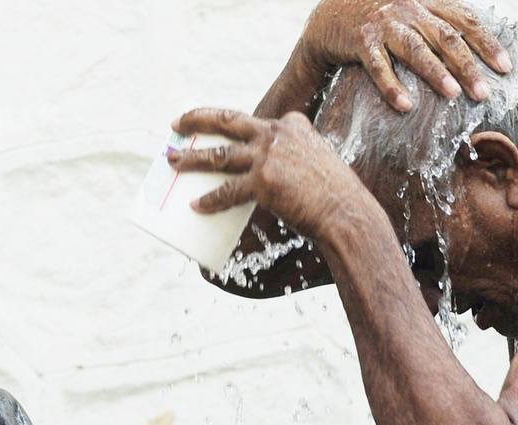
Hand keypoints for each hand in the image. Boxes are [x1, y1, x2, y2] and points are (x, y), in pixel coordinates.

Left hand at [169, 109, 366, 240]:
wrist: (346, 212)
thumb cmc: (333, 195)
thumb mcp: (315, 162)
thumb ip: (292, 158)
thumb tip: (270, 176)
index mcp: (292, 124)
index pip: (254, 121)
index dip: (230, 124)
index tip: (212, 124)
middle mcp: (278, 134)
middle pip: (227, 120)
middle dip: (197, 119)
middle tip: (176, 123)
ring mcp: (269, 156)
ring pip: (219, 155)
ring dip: (191, 159)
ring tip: (171, 162)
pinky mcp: (263, 181)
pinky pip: (227, 192)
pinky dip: (210, 201)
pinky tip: (196, 206)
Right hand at [299, 0, 511, 110]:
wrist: (329, 15)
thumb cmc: (379, 19)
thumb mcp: (413, 11)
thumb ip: (440, 22)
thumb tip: (475, 46)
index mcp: (428, 2)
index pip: (465, 21)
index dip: (487, 43)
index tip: (506, 68)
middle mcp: (409, 9)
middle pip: (445, 37)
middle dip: (467, 65)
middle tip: (485, 92)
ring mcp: (385, 25)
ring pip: (416, 50)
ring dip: (436, 73)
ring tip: (454, 95)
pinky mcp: (361, 42)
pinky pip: (378, 67)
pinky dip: (392, 86)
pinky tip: (405, 105)